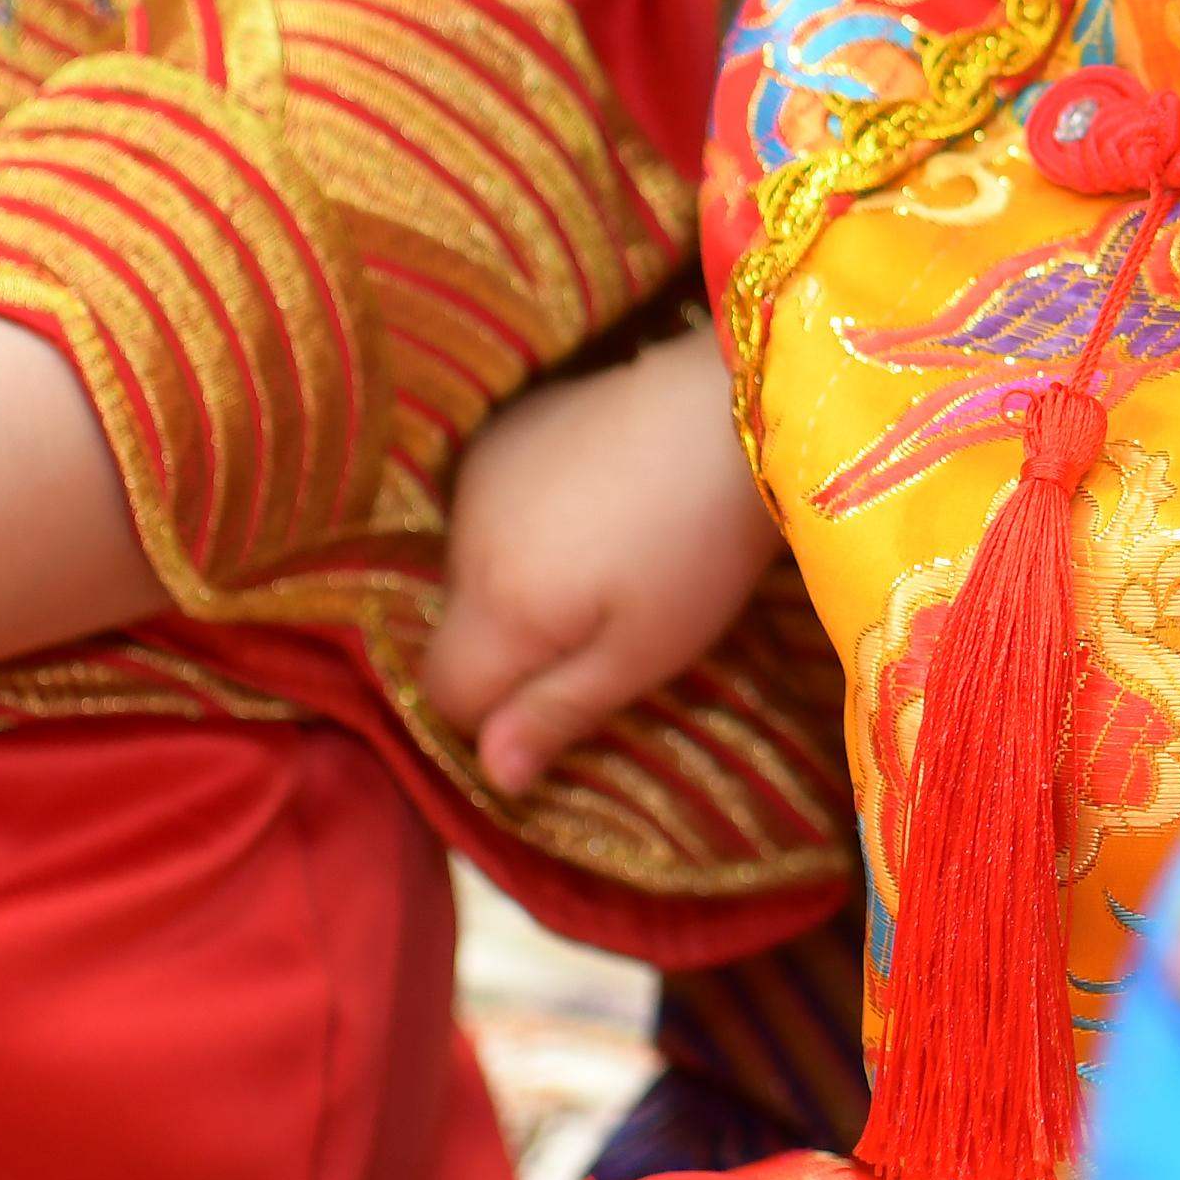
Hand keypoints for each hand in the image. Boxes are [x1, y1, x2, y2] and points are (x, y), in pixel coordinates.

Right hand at [420, 322, 787, 793]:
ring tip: (614, 560)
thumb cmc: (700, 548)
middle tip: (609, 625)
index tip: (567, 696)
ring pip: (474, 567)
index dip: (498, 713)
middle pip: (459, 629)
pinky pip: (492, 508)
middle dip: (515, 647)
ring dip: (520, 583)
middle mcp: (465, 536)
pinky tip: (601, 508)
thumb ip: (557, 713)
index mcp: (495, 602)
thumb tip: (492, 775)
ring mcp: (481, 472)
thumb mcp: (643, 652)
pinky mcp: (510, 427)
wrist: (732, 404)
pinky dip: (529, 525)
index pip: (446, 691)